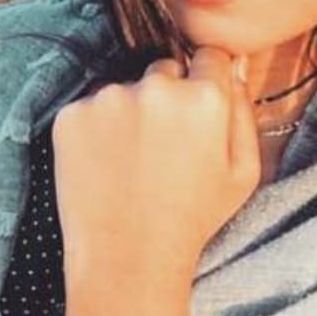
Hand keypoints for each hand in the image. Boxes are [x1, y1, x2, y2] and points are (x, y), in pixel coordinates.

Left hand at [51, 47, 260, 281]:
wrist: (127, 258)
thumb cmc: (193, 219)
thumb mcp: (244, 173)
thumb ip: (245, 112)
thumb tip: (236, 68)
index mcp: (205, 97)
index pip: (209, 57)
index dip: (205, 85)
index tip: (195, 116)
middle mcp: (156, 87)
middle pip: (165, 71)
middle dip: (167, 98)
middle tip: (163, 148)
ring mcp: (109, 98)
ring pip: (125, 90)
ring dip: (129, 114)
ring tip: (132, 164)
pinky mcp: (72, 115)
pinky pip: (90, 109)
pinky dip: (96, 131)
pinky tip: (106, 167)